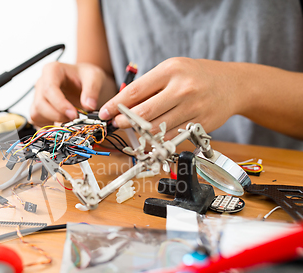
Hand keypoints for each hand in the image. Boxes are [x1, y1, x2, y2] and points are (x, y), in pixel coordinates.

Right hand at [30, 62, 111, 126]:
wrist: (85, 82)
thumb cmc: (86, 76)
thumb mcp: (94, 77)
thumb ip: (92, 90)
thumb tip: (88, 106)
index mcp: (52, 70)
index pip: (49, 89)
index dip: (60, 104)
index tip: (74, 114)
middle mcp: (42, 83)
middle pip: (41, 103)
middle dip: (58, 115)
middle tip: (75, 119)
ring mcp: (38, 96)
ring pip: (36, 113)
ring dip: (53, 121)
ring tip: (70, 120)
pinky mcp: (39, 108)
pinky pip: (37, 120)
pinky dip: (48, 126)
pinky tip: (62, 123)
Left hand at [98, 57, 245, 138]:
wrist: (233, 84)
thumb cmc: (195, 75)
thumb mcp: (171, 70)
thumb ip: (149, 86)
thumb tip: (120, 105)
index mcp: (171, 71)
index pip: (135, 91)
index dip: (116, 105)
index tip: (104, 112)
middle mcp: (183, 89)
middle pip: (144, 112)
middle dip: (124, 121)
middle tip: (115, 123)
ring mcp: (194, 107)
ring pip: (157, 128)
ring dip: (139, 132)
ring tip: (131, 129)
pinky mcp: (201, 124)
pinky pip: (172, 137)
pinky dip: (157, 139)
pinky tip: (150, 136)